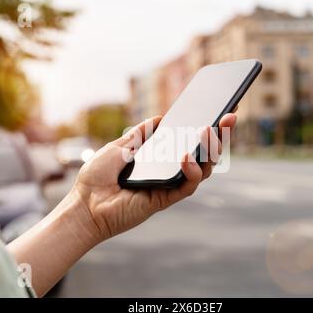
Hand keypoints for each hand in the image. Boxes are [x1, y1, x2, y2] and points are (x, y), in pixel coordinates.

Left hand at [73, 113, 236, 241]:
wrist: (84, 203)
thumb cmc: (97, 177)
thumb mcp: (118, 147)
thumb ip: (139, 135)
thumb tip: (158, 118)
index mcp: (159, 158)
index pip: (188, 141)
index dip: (205, 127)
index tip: (218, 109)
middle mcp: (168, 171)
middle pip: (201, 154)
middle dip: (218, 135)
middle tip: (229, 116)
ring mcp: (168, 185)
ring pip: (201, 170)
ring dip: (210, 150)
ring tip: (211, 131)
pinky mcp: (165, 198)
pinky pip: (186, 186)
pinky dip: (191, 172)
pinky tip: (186, 157)